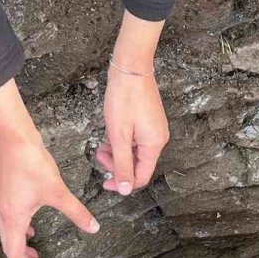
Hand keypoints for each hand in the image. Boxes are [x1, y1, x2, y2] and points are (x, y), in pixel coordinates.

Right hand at [0, 79, 98, 257]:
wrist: (14, 138)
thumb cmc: (32, 164)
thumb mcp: (58, 192)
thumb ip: (76, 212)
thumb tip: (92, 227)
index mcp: (14, 218)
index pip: (15, 254)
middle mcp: (4, 214)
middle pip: (9, 247)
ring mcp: (3, 204)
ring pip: (8, 235)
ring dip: (21, 247)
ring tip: (35, 255)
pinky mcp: (6, 195)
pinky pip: (10, 221)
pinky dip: (20, 231)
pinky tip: (31, 230)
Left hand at [97, 69, 169, 195]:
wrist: (131, 68)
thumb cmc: (124, 98)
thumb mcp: (118, 136)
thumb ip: (122, 165)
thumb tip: (125, 189)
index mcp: (154, 145)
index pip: (140, 177)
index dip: (122, 184)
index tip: (105, 183)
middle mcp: (158, 140)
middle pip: (137, 166)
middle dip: (117, 165)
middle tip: (99, 154)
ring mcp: (155, 130)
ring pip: (135, 153)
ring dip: (117, 153)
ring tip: (102, 145)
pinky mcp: (150, 122)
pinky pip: (136, 141)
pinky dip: (122, 143)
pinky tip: (111, 135)